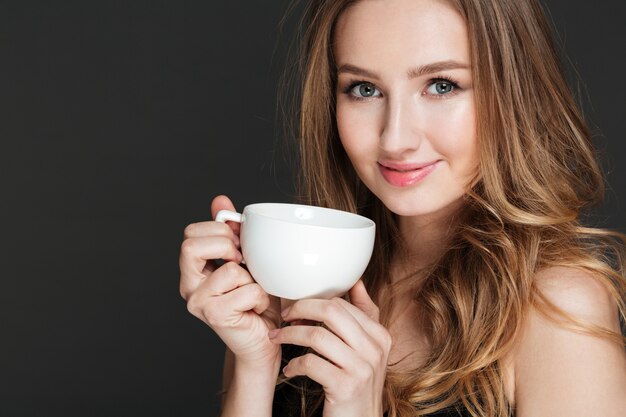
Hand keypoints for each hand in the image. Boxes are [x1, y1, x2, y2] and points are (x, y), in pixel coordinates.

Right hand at [179, 195, 281, 367]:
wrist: (264, 338)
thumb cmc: (255, 299)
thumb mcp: (245, 259)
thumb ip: (229, 231)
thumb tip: (219, 200)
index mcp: (193, 269)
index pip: (190, 233)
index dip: (216, 231)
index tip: (236, 244)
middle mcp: (188, 285)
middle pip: (191, 245)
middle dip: (226, 247)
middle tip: (243, 263)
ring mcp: (197, 302)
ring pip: (229, 269)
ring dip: (251, 278)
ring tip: (251, 291)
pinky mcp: (214, 315)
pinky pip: (246, 290)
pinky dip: (260, 296)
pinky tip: (256, 308)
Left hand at [268, 280, 390, 416]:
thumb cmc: (357, 383)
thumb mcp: (367, 349)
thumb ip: (363, 316)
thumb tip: (356, 281)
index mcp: (380, 335)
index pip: (342, 304)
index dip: (313, 301)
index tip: (296, 308)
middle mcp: (375, 349)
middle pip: (331, 312)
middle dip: (301, 309)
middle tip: (284, 317)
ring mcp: (362, 368)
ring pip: (317, 336)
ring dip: (290, 335)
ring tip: (278, 339)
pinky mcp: (346, 386)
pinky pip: (311, 363)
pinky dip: (294, 364)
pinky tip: (290, 369)